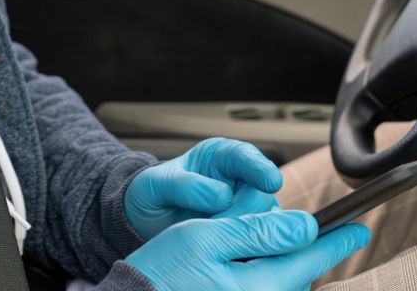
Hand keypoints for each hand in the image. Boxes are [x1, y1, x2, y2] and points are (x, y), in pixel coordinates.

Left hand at [125, 138, 283, 239]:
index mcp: (219, 157)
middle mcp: (238, 181)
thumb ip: (185, 185)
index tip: (271, 182)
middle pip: (260, 195)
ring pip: (264, 222)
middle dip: (244, 213)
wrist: (146, 222)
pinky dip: (248, 251)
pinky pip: (256, 244)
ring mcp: (244, 210)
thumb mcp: (157, 184)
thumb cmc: (153, 195)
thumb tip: (222, 196)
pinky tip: (234, 259)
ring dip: (246, 235)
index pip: (245, 157)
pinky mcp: (244, 236)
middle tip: (219, 226)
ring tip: (222, 245)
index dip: (259, 168)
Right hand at [125, 209, 369, 290]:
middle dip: (310, 254)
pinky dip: (270, 276)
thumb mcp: (206, 237)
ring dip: (289, 265)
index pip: (308, 260)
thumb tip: (304, 227)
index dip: (335, 242)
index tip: (358, 229)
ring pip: (281, 285)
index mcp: (256, 288)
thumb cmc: (161, 272)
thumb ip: (257, 232)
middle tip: (325, 234)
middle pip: (298, 276)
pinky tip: (257, 264)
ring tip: (288, 246)